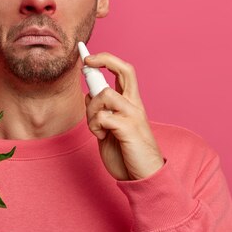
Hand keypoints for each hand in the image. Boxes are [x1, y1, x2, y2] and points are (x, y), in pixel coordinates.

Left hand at [84, 52, 164, 180]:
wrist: (144, 176)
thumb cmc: (127, 152)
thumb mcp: (111, 128)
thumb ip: (103, 111)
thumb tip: (89, 95)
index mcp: (131, 102)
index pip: (123, 72)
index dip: (105, 60)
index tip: (87, 55)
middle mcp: (135, 104)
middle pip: (125, 69)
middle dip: (104, 59)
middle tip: (88, 62)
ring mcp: (133, 115)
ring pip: (104, 95)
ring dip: (91, 110)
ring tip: (96, 128)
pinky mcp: (128, 128)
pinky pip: (102, 117)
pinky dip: (95, 126)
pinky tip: (102, 137)